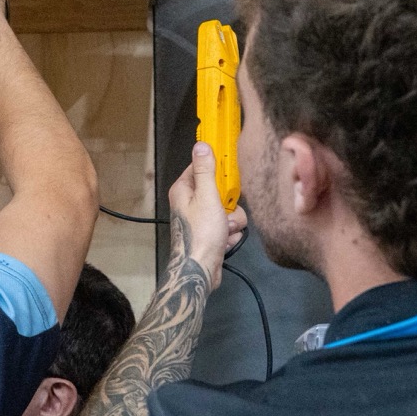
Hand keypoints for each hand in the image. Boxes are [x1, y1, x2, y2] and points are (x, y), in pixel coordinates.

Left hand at [167, 142, 243, 287]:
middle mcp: (190, 202)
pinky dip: (230, 234)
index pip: (202, 167)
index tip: (231, 177)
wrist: (199, 271)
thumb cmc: (201, 233)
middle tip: (225, 213)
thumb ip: (206, 170)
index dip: (219, 170)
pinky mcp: (210, 234)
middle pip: (220, 190)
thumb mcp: (207, 197)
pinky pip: (228, 226)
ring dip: (232, 222)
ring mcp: (201, 219)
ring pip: (228, 210)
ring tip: (225, 231)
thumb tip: (201, 144)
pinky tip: (225, 242)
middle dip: (229, 204)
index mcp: (184, 189)